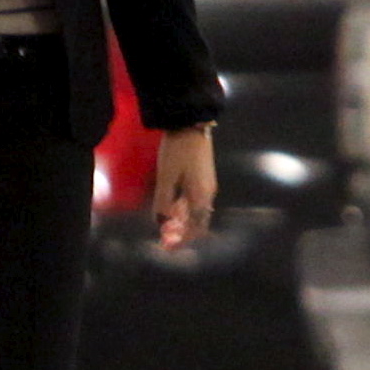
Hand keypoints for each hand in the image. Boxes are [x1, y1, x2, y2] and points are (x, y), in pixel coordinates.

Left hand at [153, 128, 216, 249]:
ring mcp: (206, 185)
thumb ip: (163, 202)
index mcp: (201, 196)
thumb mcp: (166, 178)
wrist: (190, 124)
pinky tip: (171, 208)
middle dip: (181, 233)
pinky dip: (183, 209)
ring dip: (181, 221)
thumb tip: (161, 223)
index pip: (196, 227)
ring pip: (195, 211)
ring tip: (165, 226)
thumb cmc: (177, 152)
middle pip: (197, 221)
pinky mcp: (202, 177)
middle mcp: (207, 193)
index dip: (182, 239)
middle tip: (164, 239)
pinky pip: (194, 200)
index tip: (167, 246)